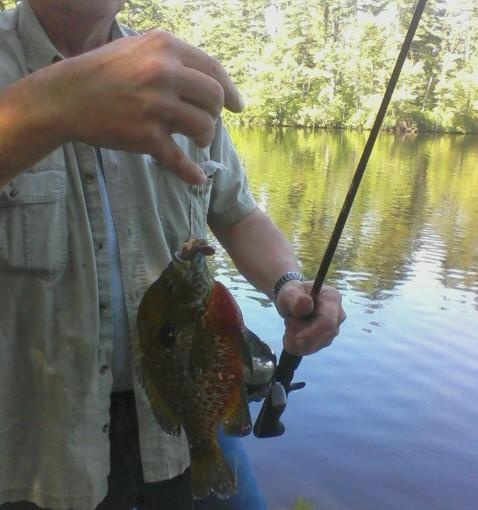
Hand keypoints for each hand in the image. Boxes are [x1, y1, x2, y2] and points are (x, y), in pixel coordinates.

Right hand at [49, 30, 242, 182]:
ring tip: (196, 140)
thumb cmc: (103, 72)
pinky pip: (178, 159)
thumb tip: (211, 81)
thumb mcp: (140, 50)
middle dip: (215, 115)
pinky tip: (197, 179)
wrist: (65, 96)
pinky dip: (190, 172)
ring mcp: (154, 106)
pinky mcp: (144, 136)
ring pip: (203, 127)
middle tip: (205, 124)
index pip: (213, 69)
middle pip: (214, 98)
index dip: (230, 91)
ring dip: (205, 138)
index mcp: (165, 47)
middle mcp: (163, 73)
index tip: (237, 106)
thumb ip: (174, 60)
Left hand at [275, 281, 345, 355]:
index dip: (313, 334)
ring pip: (315, 345)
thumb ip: (295, 298)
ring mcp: (333, 329)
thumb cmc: (291, 295)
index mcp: (332, 298)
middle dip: (301, 335)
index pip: (328, 322)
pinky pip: (310, 350)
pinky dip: (296, 346)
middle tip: (287, 322)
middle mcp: (337, 315)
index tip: (296, 340)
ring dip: (296, 339)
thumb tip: (306, 302)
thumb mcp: (288, 293)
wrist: (291, 302)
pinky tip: (290, 334)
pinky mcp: (325, 339)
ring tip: (289, 323)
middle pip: (323, 336)